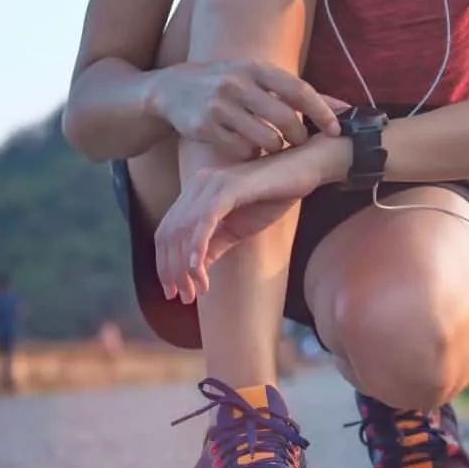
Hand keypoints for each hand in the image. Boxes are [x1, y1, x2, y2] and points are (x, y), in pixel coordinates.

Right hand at [149, 60, 348, 159]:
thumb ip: (296, 92)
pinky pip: (242, 150)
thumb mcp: (257, 77)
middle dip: (300, 137)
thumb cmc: (226, 84)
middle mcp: (238, 83)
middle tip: (301, 144)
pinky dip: (251, 154)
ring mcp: (220, 105)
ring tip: (274, 147)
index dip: (322, 112)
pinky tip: (248, 148)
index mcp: (256, 68)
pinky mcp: (205, 126)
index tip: (337, 130)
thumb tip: (344, 107)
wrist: (170, 89)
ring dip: (276, 149)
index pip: (300, 91)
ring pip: (266, 139)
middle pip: (286, 119)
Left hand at [153, 138, 348, 301]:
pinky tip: (198, 270)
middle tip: (184, 298)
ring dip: (185, 266)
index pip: (167, 232)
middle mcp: (197, 185)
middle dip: (170, 270)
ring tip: (195, 292)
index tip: (174, 292)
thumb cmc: (275, 195)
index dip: (164, 264)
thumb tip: (194, 269)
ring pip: (183, 230)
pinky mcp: (228, 187)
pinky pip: (204, 221)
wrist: (304, 169)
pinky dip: (197, 247)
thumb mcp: (239, 227)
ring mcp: (211, 184)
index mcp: (196, 192)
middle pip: (168, 233)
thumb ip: (216, 244)